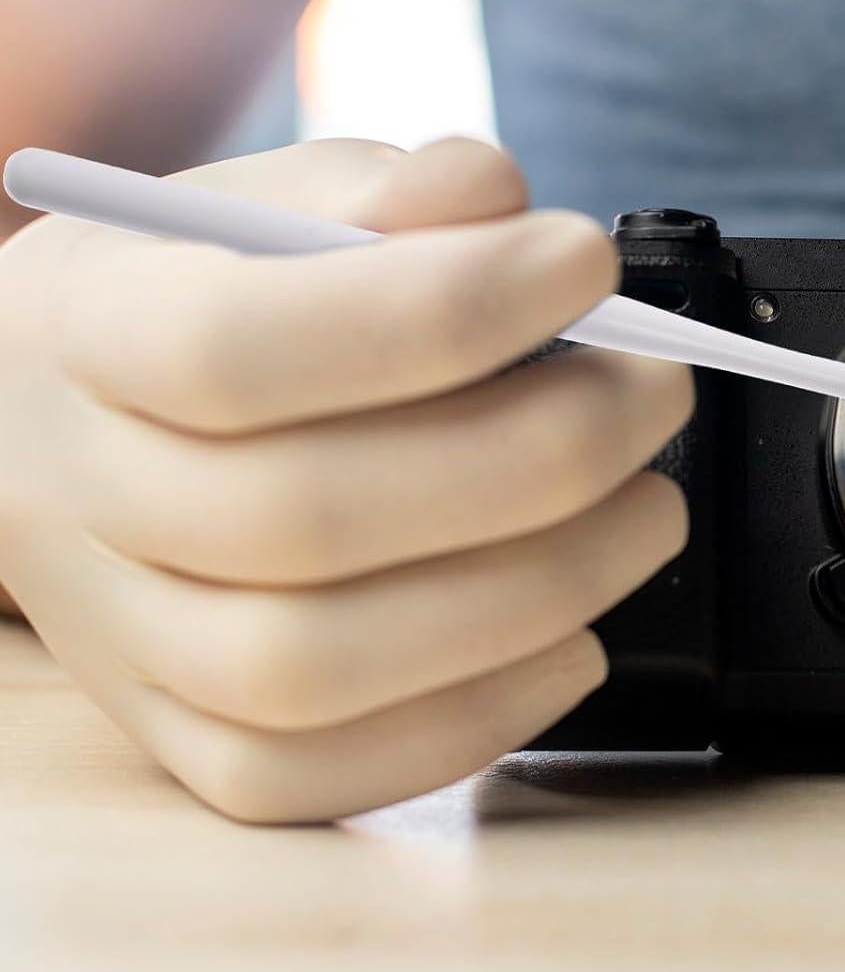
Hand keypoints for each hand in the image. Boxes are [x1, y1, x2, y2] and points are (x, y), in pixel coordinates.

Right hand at [0, 137, 691, 820]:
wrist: (57, 423)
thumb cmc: (203, 294)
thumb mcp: (273, 201)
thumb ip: (384, 194)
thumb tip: (497, 201)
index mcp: (93, 332)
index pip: (246, 342)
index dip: (442, 308)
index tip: (589, 262)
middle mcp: (87, 499)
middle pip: (304, 519)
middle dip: (534, 458)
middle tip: (657, 395)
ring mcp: (123, 640)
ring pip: (311, 672)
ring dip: (526, 597)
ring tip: (648, 515)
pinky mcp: (175, 733)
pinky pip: (304, 777)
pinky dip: (467, 723)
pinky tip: (576, 643)